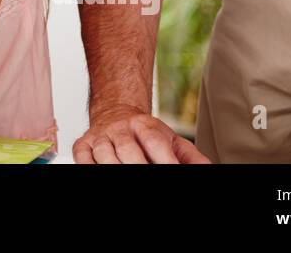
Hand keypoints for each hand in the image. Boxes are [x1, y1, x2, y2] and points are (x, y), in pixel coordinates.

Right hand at [73, 103, 210, 163]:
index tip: (172, 170)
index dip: (164, 159)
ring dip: (114, 167)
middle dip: (138, 167)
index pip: (154, 141)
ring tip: (124, 175)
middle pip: (128, 150)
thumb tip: (208, 168)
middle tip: (148, 177)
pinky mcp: (83, 144)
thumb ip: (190, 156)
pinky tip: (100, 170)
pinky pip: (82, 157)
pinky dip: (88, 166)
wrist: (114, 113)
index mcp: (144, 125)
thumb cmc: (145, 133)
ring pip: (104, 154)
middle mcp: (120, 129)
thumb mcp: (171, 140)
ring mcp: (100, 137)